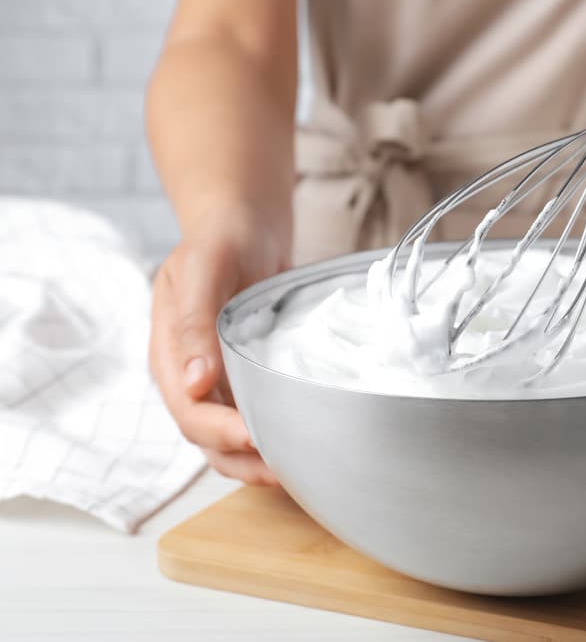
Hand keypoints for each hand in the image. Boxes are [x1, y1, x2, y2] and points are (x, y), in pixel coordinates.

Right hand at [150, 205, 288, 484]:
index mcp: (170, 355)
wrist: (243, 227)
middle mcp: (191, 376)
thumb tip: (196, 382)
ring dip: (258, 461)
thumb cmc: (221, 241)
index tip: (255, 439)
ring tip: (297, 471)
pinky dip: (273, 439)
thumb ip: (196, 322)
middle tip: (287, 469)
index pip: (189, 411)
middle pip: (208, 438)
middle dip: (244, 459)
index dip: (220, 432)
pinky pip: (254, 419)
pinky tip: (302, 448)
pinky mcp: (246, 379)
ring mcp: (218, 381)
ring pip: (229, 440)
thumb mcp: (205, 268)